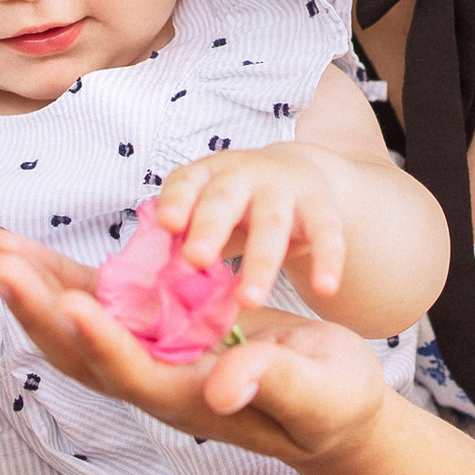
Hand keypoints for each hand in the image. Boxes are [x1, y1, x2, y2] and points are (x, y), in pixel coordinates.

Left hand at [0, 232, 391, 473]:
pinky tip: (34, 256)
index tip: (70, 304)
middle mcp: (158, 383)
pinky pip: (103, 307)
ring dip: (38, 291)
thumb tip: (225, 388)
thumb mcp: (318, 394)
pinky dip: (66, 280)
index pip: (133, 372)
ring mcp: (154, 360)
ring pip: (81, 328)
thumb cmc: (333, 404)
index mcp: (191, 401)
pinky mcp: (160, 335)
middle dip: (39, 310)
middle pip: (83, 353)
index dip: (101, 340)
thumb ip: (275, 384)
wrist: (331, 411)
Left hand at [151, 143, 345, 313]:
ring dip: (260, 261)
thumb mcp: (206, 212)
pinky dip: (327, 259)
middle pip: (224, 200)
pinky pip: (326, 232)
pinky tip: (324, 289)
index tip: (166, 224)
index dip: (176, 200)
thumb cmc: (234, 207)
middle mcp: (243, 175)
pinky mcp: (320, 206)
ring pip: (272, 223)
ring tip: (249, 300)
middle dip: (210, 228)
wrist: (296, 174)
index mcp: (206, 176)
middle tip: (195, 260)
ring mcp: (284, 188)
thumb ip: (181, 242)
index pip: (186, 182)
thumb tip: (147, 288)